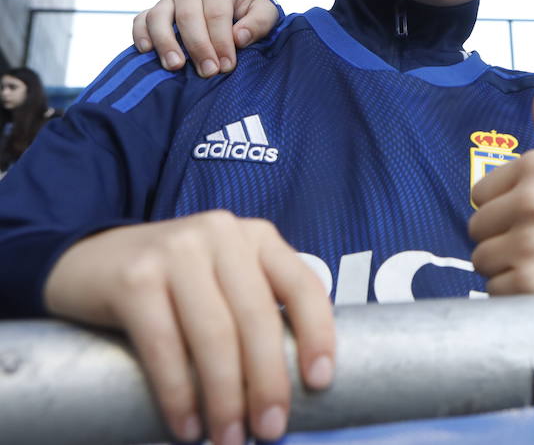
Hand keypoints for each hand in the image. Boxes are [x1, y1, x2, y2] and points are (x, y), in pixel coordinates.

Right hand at [44, 211, 334, 444]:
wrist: (87, 262)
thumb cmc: (172, 284)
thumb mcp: (224, 279)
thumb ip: (256, 309)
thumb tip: (290, 384)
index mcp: (256, 237)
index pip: (303, 285)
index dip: (318, 335)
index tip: (320, 383)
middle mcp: (221, 234)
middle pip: (257, 318)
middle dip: (268, 383)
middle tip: (270, 430)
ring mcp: (175, 251)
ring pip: (214, 336)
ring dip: (225, 399)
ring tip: (228, 439)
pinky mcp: (133, 278)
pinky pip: (164, 345)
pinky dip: (179, 394)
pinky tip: (186, 426)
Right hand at [132, 0, 278, 76]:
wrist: (232, 13)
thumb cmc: (249, 16)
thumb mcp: (265, 15)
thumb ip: (258, 23)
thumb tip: (238, 37)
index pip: (217, 13)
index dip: (221, 41)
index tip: (226, 66)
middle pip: (188, 16)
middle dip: (198, 46)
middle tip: (208, 72)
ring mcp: (169, 1)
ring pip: (158, 16)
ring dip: (166, 42)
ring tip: (176, 66)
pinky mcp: (153, 14)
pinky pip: (140, 20)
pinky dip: (140, 34)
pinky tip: (147, 51)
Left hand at [469, 74, 533, 294]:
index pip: (481, 194)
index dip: (507, 208)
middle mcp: (531, 200)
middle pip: (476, 227)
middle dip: (503, 238)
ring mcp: (527, 244)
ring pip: (481, 259)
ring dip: (506, 267)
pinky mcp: (525, 284)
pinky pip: (492, 290)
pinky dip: (515, 294)